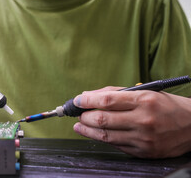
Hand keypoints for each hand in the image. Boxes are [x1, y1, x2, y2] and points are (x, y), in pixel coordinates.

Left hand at [73, 87, 190, 157]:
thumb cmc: (167, 105)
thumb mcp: (145, 92)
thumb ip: (116, 93)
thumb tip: (89, 96)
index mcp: (144, 100)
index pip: (106, 100)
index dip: (87, 100)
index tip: (77, 100)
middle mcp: (143, 120)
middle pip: (102, 119)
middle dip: (84, 117)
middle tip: (78, 114)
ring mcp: (144, 139)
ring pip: (106, 135)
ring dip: (88, 130)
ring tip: (79, 126)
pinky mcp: (144, 152)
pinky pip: (117, 145)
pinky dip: (104, 139)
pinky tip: (97, 134)